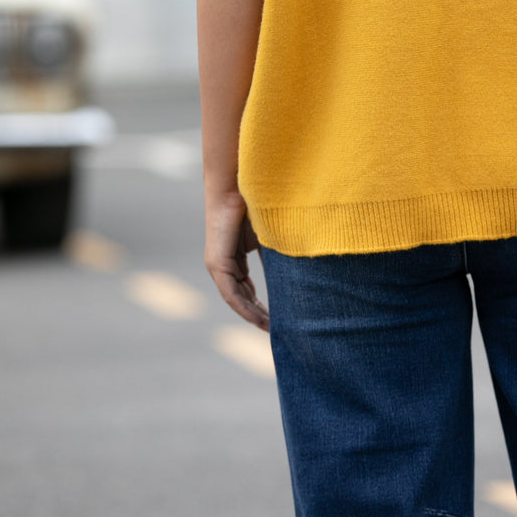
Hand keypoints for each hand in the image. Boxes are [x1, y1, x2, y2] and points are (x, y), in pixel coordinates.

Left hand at [204, 189, 269, 329]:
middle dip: (258, 315)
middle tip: (276, 331)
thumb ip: (277, 255)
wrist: (240, 185)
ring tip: (271, 329)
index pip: (246, 289)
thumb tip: (299, 273)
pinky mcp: (217, 264)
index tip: (277, 319)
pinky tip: (259, 318)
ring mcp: (218, 265)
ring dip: (253, 316)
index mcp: (234, 258)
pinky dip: (245, 307)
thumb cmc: (256, 204)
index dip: (260, 306)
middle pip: (241, 298)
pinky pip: (231, 294)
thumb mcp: (270, 236)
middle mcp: (223, 265)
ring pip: (236, 299)